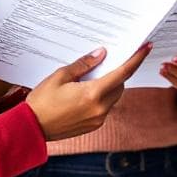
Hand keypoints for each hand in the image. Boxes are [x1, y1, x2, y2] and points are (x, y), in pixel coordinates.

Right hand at [26, 43, 150, 140]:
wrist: (30, 128)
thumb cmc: (42, 101)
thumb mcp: (60, 76)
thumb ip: (84, 64)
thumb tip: (102, 54)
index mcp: (93, 94)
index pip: (123, 73)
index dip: (136, 59)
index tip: (146, 47)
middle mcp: (100, 108)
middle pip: (120, 85)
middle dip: (117, 73)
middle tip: (107, 63)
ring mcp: (98, 119)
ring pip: (114, 97)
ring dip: (110, 86)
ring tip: (92, 78)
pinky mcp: (94, 126)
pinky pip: (105, 107)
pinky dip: (102, 98)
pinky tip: (86, 93)